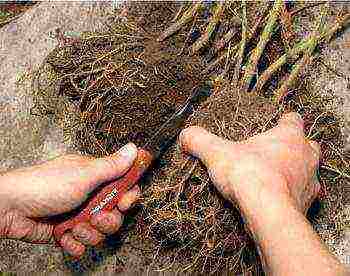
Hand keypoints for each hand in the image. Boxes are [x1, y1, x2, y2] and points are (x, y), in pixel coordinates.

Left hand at [0, 143, 139, 256]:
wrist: (9, 208)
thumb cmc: (44, 185)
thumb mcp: (84, 174)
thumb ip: (112, 165)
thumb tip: (134, 149)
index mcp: (95, 177)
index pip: (124, 186)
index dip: (129, 196)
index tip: (124, 202)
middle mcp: (89, 195)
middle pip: (116, 213)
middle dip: (108, 220)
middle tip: (96, 216)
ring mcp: (78, 214)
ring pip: (100, 231)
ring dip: (88, 233)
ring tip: (73, 225)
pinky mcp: (67, 231)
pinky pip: (82, 244)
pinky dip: (74, 243)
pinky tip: (64, 235)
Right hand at [179, 112, 319, 215]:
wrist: (269, 213)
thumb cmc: (250, 176)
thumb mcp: (217, 153)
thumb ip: (200, 140)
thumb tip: (186, 134)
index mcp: (288, 136)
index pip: (293, 119)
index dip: (284, 121)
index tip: (277, 123)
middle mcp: (306, 156)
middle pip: (306, 145)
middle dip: (293, 148)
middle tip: (273, 153)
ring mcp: (310, 181)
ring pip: (308, 171)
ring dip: (294, 172)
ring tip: (274, 177)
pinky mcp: (307, 204)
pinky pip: (302, 195)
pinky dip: (291, 194)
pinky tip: (275, 198)